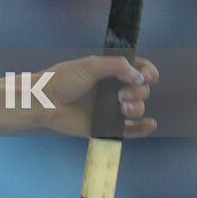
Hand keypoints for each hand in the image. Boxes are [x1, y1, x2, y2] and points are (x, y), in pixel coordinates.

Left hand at [43, 54, 158, 137]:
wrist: (46, 102)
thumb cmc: (64, 79)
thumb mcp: (89, 66)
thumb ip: (115, 66)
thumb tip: (140, 76)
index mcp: (109, 71)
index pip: (137, 68)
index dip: (147, 71)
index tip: (149, 76)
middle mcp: (113, 89)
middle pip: (141, 89)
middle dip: (139, 91)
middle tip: (122, 94)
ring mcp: (111, 108)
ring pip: (138, 108)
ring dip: (137, 107)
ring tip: (122, 107)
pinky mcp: (108, 127)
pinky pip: (131, 130)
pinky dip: (142, 128)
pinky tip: (150, 124)